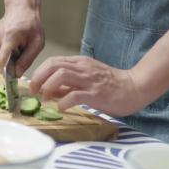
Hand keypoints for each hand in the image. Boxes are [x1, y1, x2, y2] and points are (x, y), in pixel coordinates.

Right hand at [0, 5, 44, 75]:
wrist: (20, 10)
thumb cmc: (31, 26)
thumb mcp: (37, 43)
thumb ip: (27, 59)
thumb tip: (17, 74)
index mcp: (10, 37)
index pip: (2, 59)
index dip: (5, 72)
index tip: (11, 78)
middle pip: (2, 62)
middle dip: (11, 64)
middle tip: (22, 54)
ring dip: (8, 58)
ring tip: (17, 47)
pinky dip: (4, 54)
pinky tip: (10, 46)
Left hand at [29, 56, 149, 116]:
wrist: (136, 87)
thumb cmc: (111, 86)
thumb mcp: (86, 80)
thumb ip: (68, 84)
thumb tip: (49, 90)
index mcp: (79, 63)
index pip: (52, 61)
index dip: (38, 73)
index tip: (33, 86)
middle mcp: (83, 68)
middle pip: (53, 65)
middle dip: (38, 78)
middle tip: (34, 93)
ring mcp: (90, 80)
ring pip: (61, 75)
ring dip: (48, 87)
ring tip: (46, 99)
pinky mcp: (97, 93)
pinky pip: (75, 95)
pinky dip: (64, 101)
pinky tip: (61, 107)